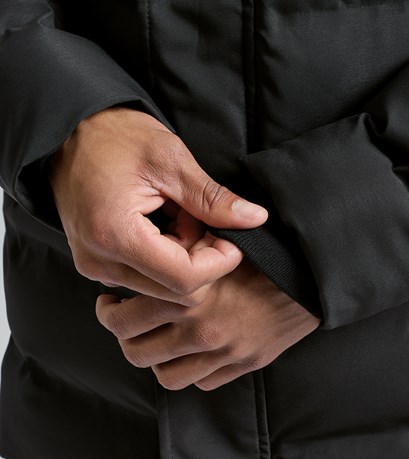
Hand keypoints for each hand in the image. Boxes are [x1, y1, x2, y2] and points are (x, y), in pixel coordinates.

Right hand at [49, 106, 267, 302]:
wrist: (68, 133)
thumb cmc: (114, 137)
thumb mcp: (170, 159)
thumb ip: (212, 198)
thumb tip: (255, 219)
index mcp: (115, 236)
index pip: (184, 280)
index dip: (219, 264)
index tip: (233, 238)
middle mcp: (101, 262)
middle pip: (175, 292)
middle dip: (202, 260)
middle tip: (203, 220)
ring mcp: (96, 267)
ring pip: (164, 288)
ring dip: (185, 257)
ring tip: (181, 216)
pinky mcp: (99, 264)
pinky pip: (147, 278)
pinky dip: (168, 256)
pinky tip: (167, 224)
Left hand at [96, 259, 320, 389]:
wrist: (313, 274)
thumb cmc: (265, 251)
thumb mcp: (220, 243)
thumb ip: (186, 254)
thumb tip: (152, 255)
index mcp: (190, 295)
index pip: (127, 318)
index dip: (110, 311)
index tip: (111, 300)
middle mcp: (201, 330)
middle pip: (137, 352)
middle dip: (122, 339)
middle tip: (122, 323)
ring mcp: (223, 352)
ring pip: (166, 375)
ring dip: (155, 359)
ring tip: (154, 341)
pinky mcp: (244, 364)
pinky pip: (202, 381)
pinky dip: (190, 369)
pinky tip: (190, 351)